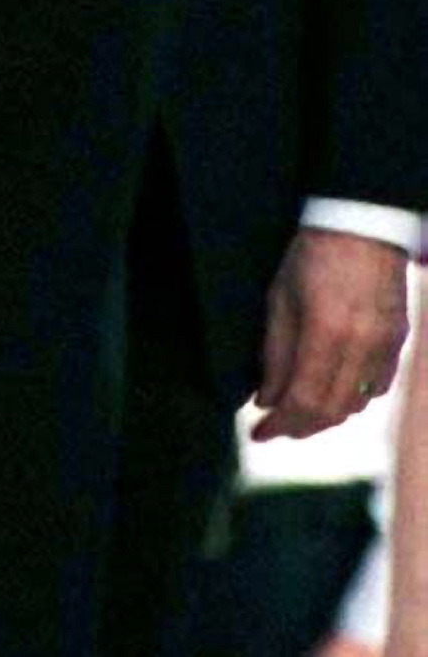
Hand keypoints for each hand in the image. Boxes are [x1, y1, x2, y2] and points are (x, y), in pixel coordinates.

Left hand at [252, 224, 411, 440]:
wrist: (361, 224)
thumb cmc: (312, 255)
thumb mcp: (279, 299)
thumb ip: (274, 354)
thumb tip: (266, 400)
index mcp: (327, 332)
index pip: (304, 400)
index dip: (279, 424)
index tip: (258, 432)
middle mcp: (362, 346)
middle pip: (332, 411)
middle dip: (300, 427)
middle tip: (275, 428)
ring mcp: (385, 345)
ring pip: (357, 404)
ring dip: (325, 416)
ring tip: (298, 412)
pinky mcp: (398, 340)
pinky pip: (377, 387)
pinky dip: (353, 398)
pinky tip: (333, 393)